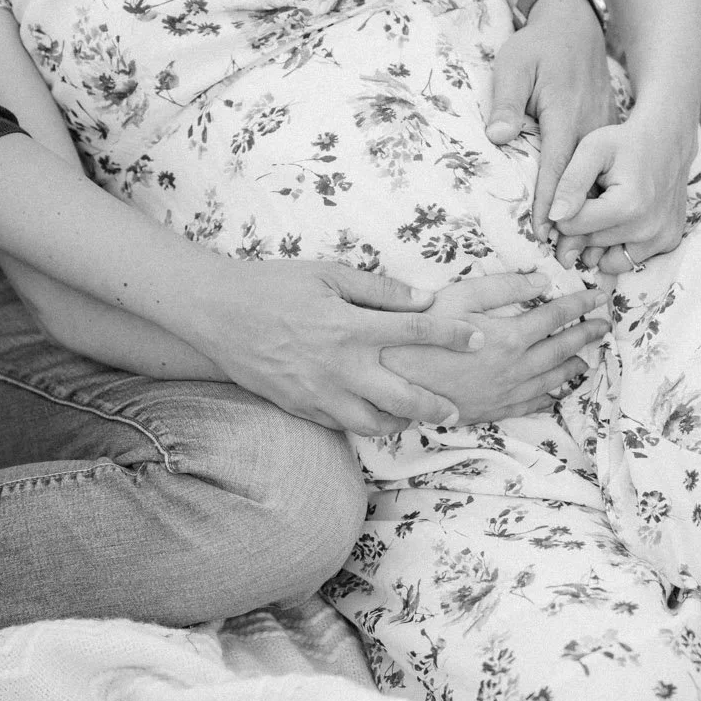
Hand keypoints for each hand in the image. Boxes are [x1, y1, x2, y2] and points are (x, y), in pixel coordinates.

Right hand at [193, 260, 490, 434]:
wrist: (218, 313)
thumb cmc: (275, 285)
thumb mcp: (328, 274)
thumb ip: (380, 289)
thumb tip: (426, 297)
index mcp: (351, 327)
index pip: (417, 332)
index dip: (454, 335)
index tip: (482, 338)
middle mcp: (340, 367)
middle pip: (404, 396)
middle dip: (437, 405)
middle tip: (459, 409)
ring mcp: (319, 394)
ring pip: (375, 424)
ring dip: (402, 423)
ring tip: (417, 418)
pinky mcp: (301, 408)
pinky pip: (342, 427)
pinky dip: (364, 426)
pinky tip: (376, 419)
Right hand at [380, 271, 610, 424]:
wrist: (395, 380)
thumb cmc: (421, 333)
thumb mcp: (459, 296)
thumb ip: (503, 288)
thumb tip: (541, 282)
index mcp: (510, 336)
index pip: (555, 316)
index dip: (580, 304)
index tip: (599, 297)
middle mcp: (515, 367)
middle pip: (561, 348)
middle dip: (587, 335)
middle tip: (605, 326)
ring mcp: (506, 392)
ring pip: (551, 379)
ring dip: (574, 367)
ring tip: (588, 360)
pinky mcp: (493, 410)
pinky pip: (531, 404)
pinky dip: (550, 396)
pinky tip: (556, 392)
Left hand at [484, 0, 616, 244]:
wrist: (574, 27)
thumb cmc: (537, 46)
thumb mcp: (514, 64)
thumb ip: (507, 101)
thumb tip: (498, 136)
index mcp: (564, 115)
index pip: (554, 167)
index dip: (547, 202)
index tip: (541, 233)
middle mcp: (589, 128)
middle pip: (580, 182)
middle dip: (573, 220)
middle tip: (563, 258)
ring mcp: (601, 130)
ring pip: (598, 179)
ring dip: (591, 215)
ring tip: (583, 254)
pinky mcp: (606, 131)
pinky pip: (605, 170)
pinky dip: (601, 196)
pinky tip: (598, 225)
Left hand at [548, 111, 695, 274]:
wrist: (667, 140)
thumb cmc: (625, 142)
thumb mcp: (591, 150)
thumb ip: (570, 183)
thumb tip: (554, 218)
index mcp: (627, 205)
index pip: (572, 227)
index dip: (563, 212)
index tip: (572, 195)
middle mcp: (648, 229)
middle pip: (588, 244)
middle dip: (580, 226)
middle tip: (592, 198)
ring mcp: (661, 239)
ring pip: (606, 260)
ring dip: (597, 242)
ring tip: (604, 211)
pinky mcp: (668, 243)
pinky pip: (628, 260)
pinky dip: (618, 247)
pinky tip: (619, 222)